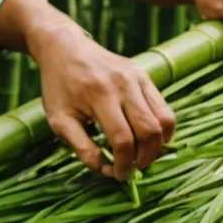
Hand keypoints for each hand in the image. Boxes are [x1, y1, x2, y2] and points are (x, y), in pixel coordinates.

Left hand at [28, 20, 175, 181]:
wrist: (65, 47)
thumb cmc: (59, 87)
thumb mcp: (59, 119)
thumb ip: (81, 148)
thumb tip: (106, 170)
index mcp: (99, 95)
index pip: (122, 139)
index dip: (122, 163)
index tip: (118, 175)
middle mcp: (123, 84)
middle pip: (149, 130)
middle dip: (145, 157)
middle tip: (133, 168)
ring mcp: (137, 78)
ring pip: (164, 119)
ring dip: (158, 145)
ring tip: (142, 156)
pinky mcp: (144, 76)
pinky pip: (164, 108)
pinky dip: (162, 129)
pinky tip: (148, 139)